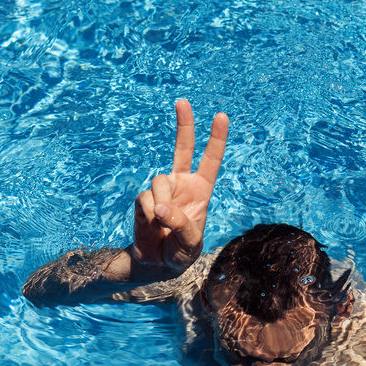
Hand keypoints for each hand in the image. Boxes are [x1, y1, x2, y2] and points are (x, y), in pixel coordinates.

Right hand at [131, 99, 228, 274]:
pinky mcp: (144, 199)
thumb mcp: (190, 244)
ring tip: (162, 223)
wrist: (157, 263)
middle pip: (183, 148)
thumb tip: (159, 207)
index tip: (221, 116)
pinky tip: (151, 225)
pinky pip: (145, 199)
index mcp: (201, 190)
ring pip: (159, 181)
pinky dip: (148, 215)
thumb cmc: (181, 252)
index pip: (211, 160)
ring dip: (162, 203)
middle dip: (184, 125)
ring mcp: (162, 190)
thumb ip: (181, 225)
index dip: (216, 138)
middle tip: (183, 101)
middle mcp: (182, 184)